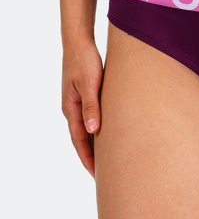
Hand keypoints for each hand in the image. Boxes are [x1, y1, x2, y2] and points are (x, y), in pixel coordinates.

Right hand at [61, 39, 102, 178]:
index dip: (88, 158)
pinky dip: (97, 132)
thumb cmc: (84, 61)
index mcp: (71, 109)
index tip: (97, 175)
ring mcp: (78, 104)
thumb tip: (93, 131)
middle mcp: (72, 109)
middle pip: (82, 139)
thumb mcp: (89, 84)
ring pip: (86, 131)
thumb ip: (92, 107)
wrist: (79, 43)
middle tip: (104, 175)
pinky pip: (90, 120)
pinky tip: (107, 136)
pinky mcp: (85, 97)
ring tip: (107, 161)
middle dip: (91, 158)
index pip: (79, 140)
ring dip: (95, 146)